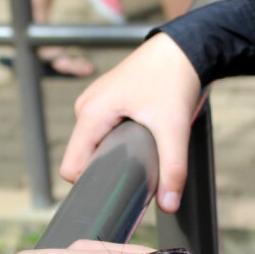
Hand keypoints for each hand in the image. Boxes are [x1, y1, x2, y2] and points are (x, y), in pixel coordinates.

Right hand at [59, 33, 202, 213]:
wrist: (182, 48)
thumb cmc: (173, 79)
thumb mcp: (174, 128)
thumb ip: (172, 169)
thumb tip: (169, 206)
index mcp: (91, 113)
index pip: (71, 167)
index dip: (91, 184)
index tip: (117, 190)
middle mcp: (86, 107)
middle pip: (83, 158)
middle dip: (106, 171)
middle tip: (138, 174)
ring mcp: (94, 102)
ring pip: (93, 145)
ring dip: (113, 156)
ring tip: (142, 152)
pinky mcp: (106, 101)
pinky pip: (101, 132)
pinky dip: (117, 141)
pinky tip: (140, 139)